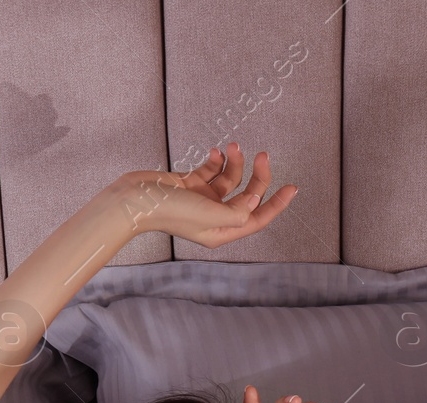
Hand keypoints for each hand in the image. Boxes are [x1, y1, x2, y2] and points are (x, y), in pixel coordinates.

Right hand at [113, 142, 297, 248]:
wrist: (133, 199)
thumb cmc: (169, 211)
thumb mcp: (210, 215)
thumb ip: (238, 211)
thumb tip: (255, 200)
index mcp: (221, 231)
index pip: (257, 218)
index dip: (277, 204)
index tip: (293, 187)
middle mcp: (214, 217)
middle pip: (247, 196)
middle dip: (258, 176)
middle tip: (264, 155)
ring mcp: (202, 200)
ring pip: (231, 179)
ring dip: (235, 161)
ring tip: (233, 146)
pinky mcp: (190, 184)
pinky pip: (212, 169)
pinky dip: (217, 159)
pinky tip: (216, 151)